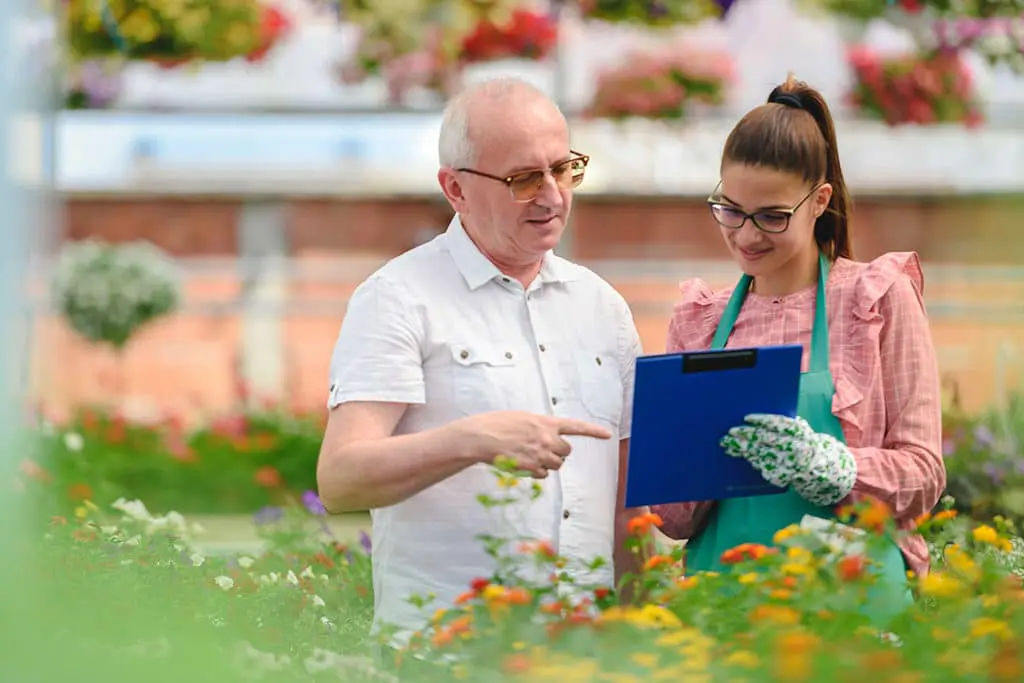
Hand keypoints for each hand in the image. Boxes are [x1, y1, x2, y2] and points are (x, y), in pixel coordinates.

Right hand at [456, 411, 611, 478]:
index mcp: (546, 422)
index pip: (576, 426)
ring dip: (546, 463)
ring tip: (527, 455)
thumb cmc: (497, 424)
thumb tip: (548, 439)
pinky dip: (535, 472)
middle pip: (566, 451)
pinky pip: (543, 475)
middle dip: (557, 452)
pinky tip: (522, 463)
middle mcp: (547, 438)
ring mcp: (540, 454)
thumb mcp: (523, 418)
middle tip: (540, 449)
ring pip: (556, 465)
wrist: (481, 437)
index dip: (594, 431)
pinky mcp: (532, 468)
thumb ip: (540, 427)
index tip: (608, 434)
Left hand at [720, 413, 856, 506]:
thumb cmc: (807, 445)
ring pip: (762, 454)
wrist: (826, 470)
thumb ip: (787, 425)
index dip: (761, 420)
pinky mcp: (787, 476)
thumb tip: (760, 420)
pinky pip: (766, 468)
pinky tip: (746, 458)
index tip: (746, 418)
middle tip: (730, 433)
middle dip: (746, 435)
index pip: (778, 423)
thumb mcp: (802, 432)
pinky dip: (754, 462)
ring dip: (744, 450)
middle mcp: (797, 447)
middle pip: (766, 439)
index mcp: (801, 433)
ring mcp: (792, 463)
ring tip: (730, 445)